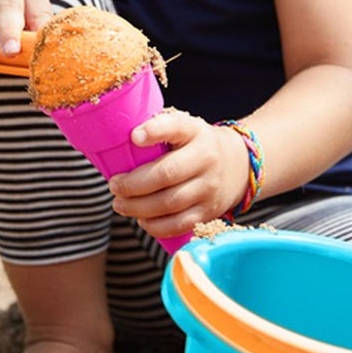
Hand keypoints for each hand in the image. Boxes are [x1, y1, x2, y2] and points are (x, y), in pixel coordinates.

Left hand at [108, 111, 249, 238]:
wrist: (237, 164)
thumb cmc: (194, 143)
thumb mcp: (183, 127)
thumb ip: (158, 129)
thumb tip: (118, 139)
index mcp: (194, 131)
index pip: (176, 126)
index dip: (154, 131)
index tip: (134, 137)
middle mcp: (206, 158)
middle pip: (167, 174)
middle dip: (134, 184)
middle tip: (114, 186)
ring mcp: (209, 187)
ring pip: (170, 203)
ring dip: (138, 207)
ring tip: (119, 204)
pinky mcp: (209, 211)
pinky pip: (179, 224)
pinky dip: (156, 226)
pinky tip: (141, 219)